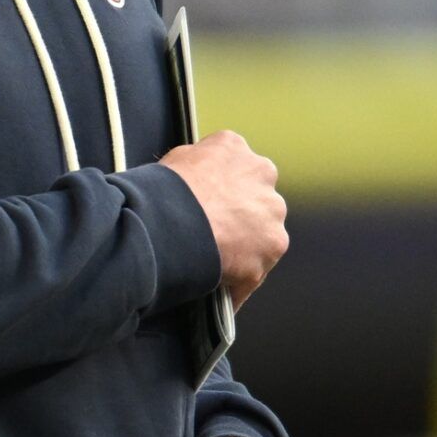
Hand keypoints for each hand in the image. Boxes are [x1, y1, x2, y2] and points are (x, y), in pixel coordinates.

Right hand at [156, 131, 288, 306]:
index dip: (221, 191)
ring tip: (215, 263)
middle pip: (256, 198)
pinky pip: (257, 268)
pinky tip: (219, 288)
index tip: (210, 206)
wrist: (170, 223)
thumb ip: (196, 166)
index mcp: (233, 148)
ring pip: (263, 232)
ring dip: (246, 247)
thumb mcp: (173, 162)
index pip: (235, 168)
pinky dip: (240, 280)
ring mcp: (271, 210)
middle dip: (241, 216)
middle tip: (213, 235)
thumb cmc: (162, 194)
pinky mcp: (273, 245)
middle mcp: (261, 172)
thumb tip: (195, 179)